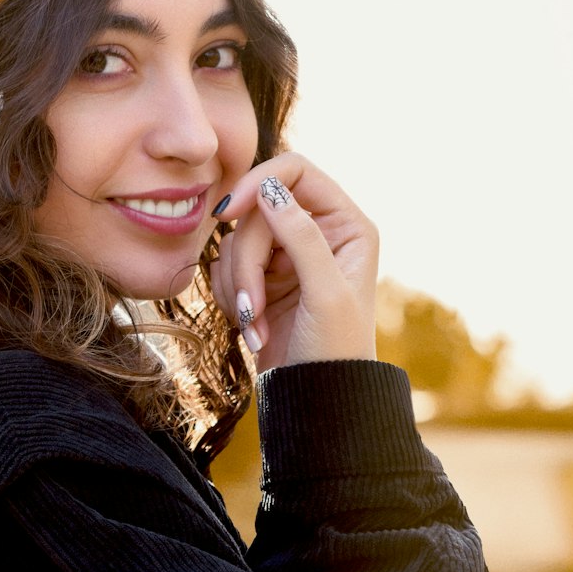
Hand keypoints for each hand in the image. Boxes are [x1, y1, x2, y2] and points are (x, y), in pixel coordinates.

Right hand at [210, 153, 377, 372]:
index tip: (226, 212)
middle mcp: (319, 232)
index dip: (257, 182)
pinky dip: (228, 295)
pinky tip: (249, 326)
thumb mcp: (325, 294)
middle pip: (257, 209)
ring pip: (237, 239)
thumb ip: (302, 237)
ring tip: (253, 325)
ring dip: (237, 285)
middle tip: (249, 306)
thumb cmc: (334, 353)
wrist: (314, 400)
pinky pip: (225, 264)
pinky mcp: (261, 277)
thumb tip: (270, 189)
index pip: (295, 172)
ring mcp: (287, 254)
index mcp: (347, 225)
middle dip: (246, 262)